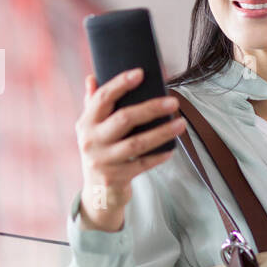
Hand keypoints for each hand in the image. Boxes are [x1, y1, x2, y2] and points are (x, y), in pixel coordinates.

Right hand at [75, 68, 187, 231]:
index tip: (140, 73)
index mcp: (86, 123)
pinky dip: (158, 156)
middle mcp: (91, 141)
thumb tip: (92, 77)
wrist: (96, 193)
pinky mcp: (116, 177)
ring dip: (162, 132)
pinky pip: (142, 164)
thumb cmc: (99, 151)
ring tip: (180, 124)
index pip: (102, 98)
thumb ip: (92, 103)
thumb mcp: (90, 129)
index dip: (120, 83)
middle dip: (151, 108)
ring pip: (137, 143)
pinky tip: (172, 148)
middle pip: (124, 119)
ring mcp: (103, 160)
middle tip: (173, 102)